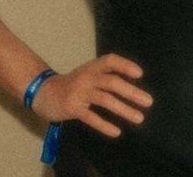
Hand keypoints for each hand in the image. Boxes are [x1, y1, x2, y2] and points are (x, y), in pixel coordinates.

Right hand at [30, 54, 152, 136]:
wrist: (44, 93)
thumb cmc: (73, 84)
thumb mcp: (89, 74)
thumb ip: (107, 76)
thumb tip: (134, 86)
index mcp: (92, 67)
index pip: (110, 61)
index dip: (125, 65)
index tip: (140, 74)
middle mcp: (87, 77)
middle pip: (111, 82)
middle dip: (131, 92)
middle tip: (148, 102)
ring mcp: (79, 93)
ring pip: (104, 99)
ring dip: (123, 109)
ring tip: (139, 118)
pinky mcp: (72, 108)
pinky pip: (90, 117)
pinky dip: (104, 124)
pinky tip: (116, 131)